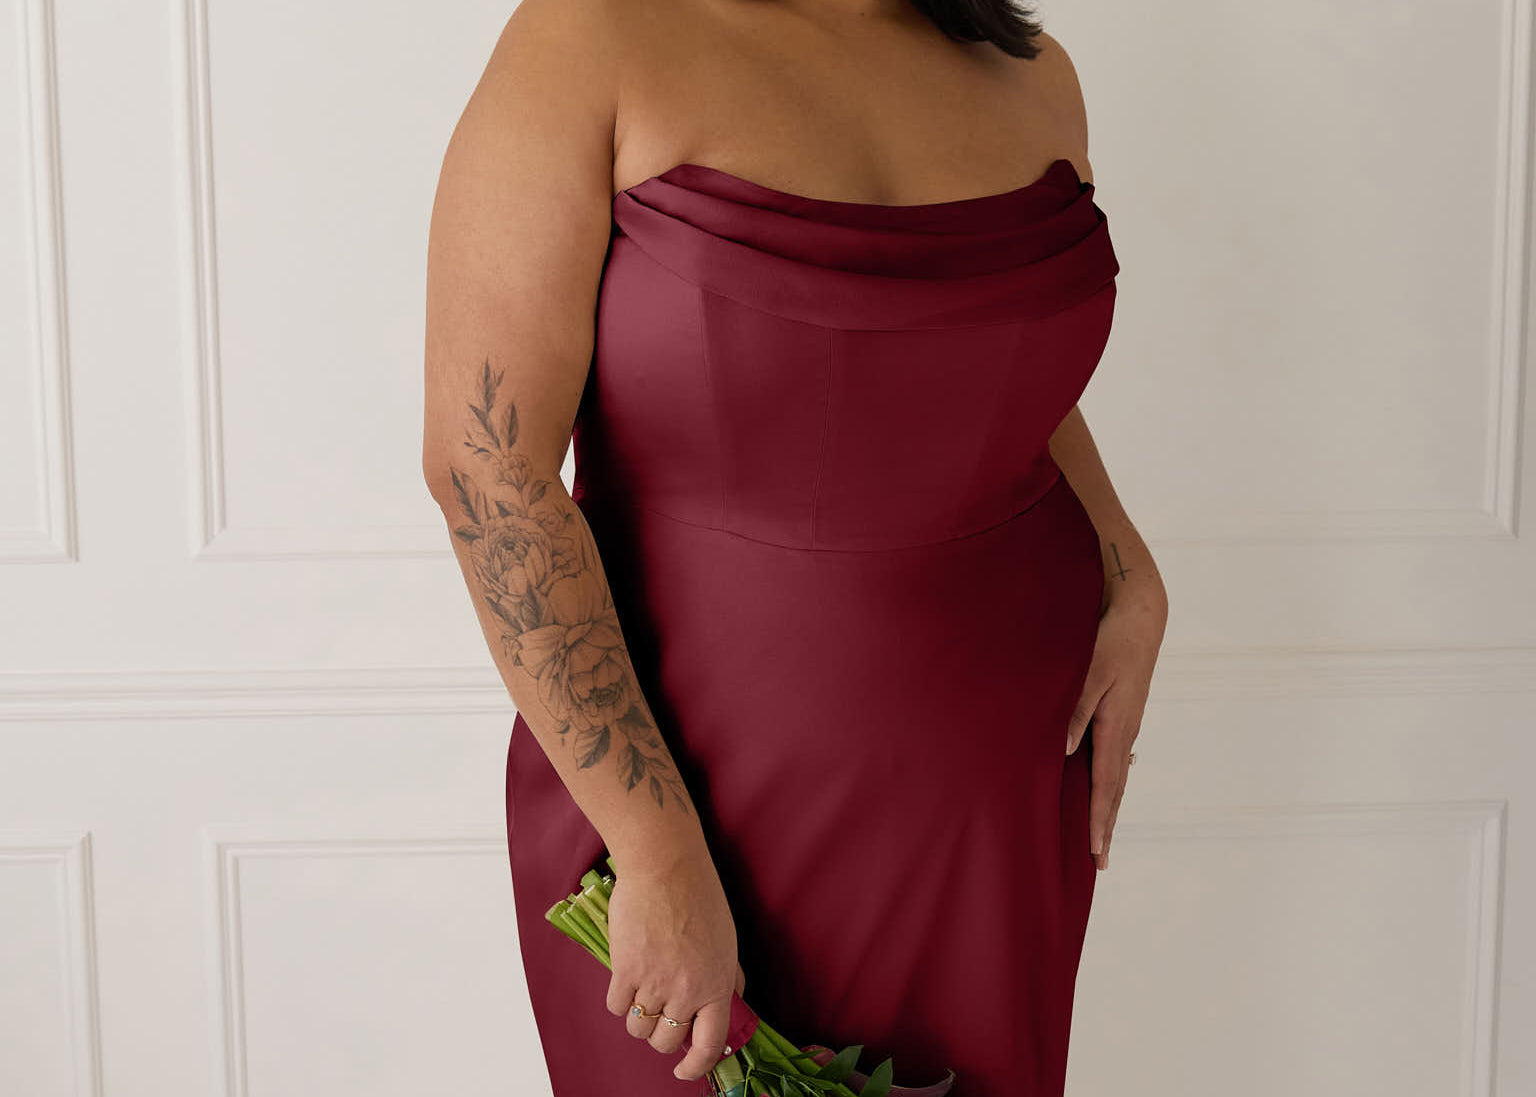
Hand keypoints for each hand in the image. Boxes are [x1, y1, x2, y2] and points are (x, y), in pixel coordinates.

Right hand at [603, 849, 744, 1079]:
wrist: (665, 866)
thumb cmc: (699, 896)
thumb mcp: (726, 939)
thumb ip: (727, 975)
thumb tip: (731, 1000)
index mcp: (717, 984)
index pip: (710, 1043)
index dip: (696, 1065)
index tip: (685, 1070)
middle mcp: (687, 990)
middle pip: (666, 1041)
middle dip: (662, 1036)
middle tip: (661, 1016)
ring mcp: (654, 982)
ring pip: (638, 1029)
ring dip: (639, 1019)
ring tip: (642, 995)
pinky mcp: (625, 970)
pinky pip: (616, 1007)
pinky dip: (618, 1001)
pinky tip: (625, 981)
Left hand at [1065, 576, 1165, 870]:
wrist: (1139, 614)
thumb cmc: (1109, 640)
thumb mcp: (1088, 673)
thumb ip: (1074, 712)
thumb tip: (1063, 751)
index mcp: (1114, 725)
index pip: (1105, 784)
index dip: (1098, 819)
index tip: (1094, 850)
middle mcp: (1124, 731)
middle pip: (1114, 789)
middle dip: (1105, 826)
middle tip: (1100, 863)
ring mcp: (1126, 724)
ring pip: (1116, 775)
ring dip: (1108, 808)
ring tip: (1102, 838)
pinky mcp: (1123, 714)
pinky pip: (1115, 758)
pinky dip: (1110, 783)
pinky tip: (1106, 790)